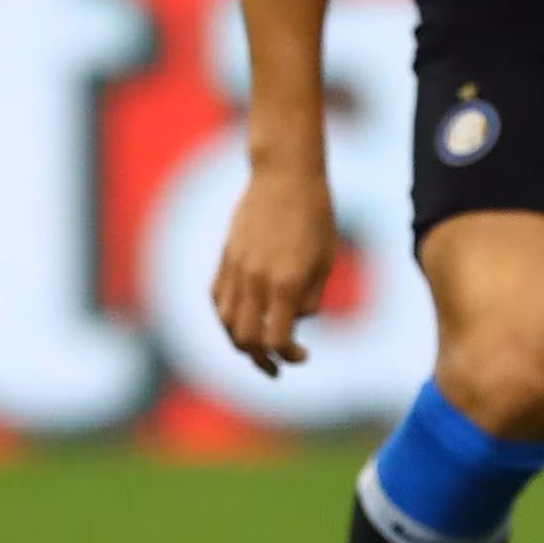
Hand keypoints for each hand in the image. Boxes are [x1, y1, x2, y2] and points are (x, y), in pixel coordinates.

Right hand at [210, 164, 336, 375]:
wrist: (286, 175)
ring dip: (240, 343)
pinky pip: (217, 299)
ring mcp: (235, 269)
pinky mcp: (224, 258)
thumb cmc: (316, 215)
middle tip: (278, 367)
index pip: (276, 340)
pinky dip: (227, 317)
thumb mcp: (326, 259)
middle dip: (261, 360)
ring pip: (225, 323)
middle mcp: (256, 280)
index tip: (302, 356)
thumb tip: (294, 322)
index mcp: (286, 283)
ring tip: (258, 349)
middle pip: (245, 340)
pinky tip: (243, 320)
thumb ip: (310, 297)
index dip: (288, 356)